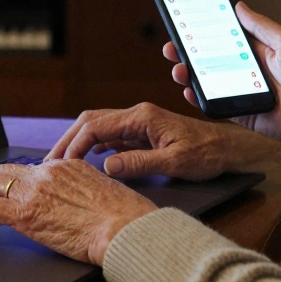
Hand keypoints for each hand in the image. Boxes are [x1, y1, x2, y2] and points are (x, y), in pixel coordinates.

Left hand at [0, 159, 156, 265]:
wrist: (124, 227)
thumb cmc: (124, 215)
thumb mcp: (103, 190)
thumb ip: (83, 188)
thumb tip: (76, 200)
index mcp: (66, 165)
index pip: (30, 168)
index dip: (15, 181)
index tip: (9, 191)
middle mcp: (47, 172)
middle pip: (5, 170)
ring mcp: (34, 191)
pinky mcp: (24, 213)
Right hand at [45, 102, 280, 179]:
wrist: (229, 149)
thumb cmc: (207, 154)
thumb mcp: (174, 162)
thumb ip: (139, 163)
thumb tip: (106, 166)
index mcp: (142, 116)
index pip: (96, 125)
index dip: (75, 144)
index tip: (61, 163)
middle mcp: (138, 115)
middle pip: (91, 121)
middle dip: (69, 140)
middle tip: (51, 162)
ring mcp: (140, 123)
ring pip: (99, 127)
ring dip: (80, 143)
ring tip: (64, 164)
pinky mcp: (144, 133)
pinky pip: (112, 136)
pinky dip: (94, 147)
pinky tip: (89, 161)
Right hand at [165, 1, 280, 161]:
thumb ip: (260, 26)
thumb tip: (239, 6)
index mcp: (258, 50)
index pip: (224, 36)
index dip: (204, 29)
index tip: (185, 21)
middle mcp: (247, 69)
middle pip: (210, 58)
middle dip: (189, 51)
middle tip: (172, 45)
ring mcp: (242, 91)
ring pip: (208, 81)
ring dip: (190, 74)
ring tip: (178, 67)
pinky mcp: (242, 112)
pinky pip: (215, 105)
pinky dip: (199, 99)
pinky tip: (189, 90)